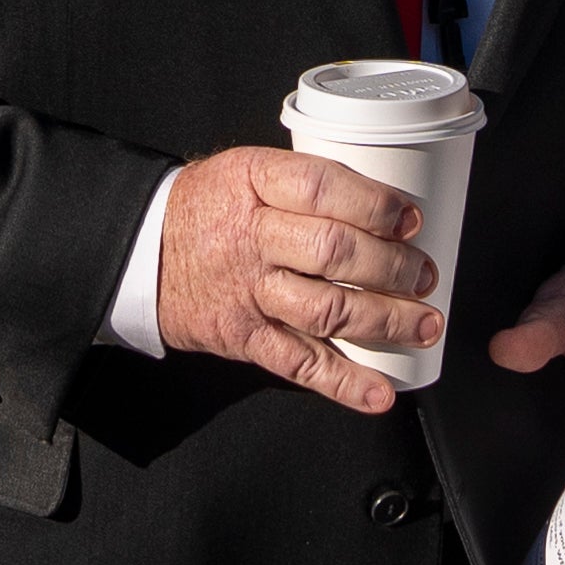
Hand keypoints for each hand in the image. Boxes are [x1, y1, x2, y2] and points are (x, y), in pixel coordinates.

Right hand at [153, 146, 436, 415]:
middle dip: (393, 268)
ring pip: (327, 309)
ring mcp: (247, 291)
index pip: (322, 187)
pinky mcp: (243, 337)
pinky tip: (379, 392)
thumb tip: (390, 207)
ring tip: (424, 326)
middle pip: (333, 251)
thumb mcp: (246, 172)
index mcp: (253, 182)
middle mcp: (251, 237)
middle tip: (425, 277)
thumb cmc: (208, 208)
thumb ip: (307, 184)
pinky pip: (299, 364)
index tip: (410, 221)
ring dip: (386, 322)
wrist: (139, 251)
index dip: (374, 205)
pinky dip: (344, 383)